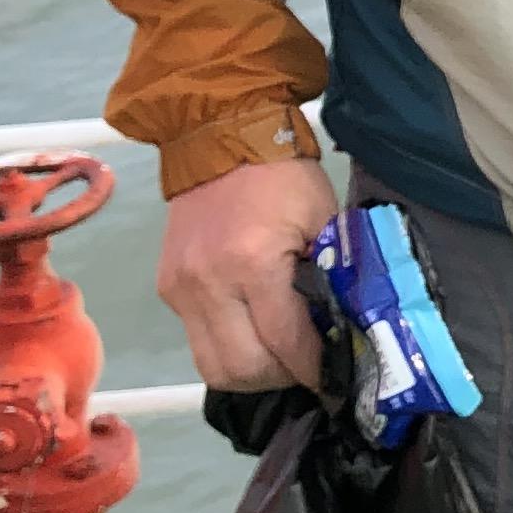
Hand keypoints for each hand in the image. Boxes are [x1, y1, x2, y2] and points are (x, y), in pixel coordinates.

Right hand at [157, 152, 339, 390]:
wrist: (219, 135)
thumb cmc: (281, 175)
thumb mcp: (321, 219)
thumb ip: (330, 275)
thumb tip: (344, 328)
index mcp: (251, 263)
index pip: (284, 342)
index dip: (312, 368)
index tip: (335, 378)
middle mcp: (208, 283)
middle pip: (242, 367)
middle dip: (281, 378)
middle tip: (306, 368)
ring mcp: (180, 288)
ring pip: (212, 365)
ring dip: (250, 373)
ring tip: (279, 359)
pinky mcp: (167, 288)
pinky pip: (197, 340)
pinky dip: (228, 348)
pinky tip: (253, 332)